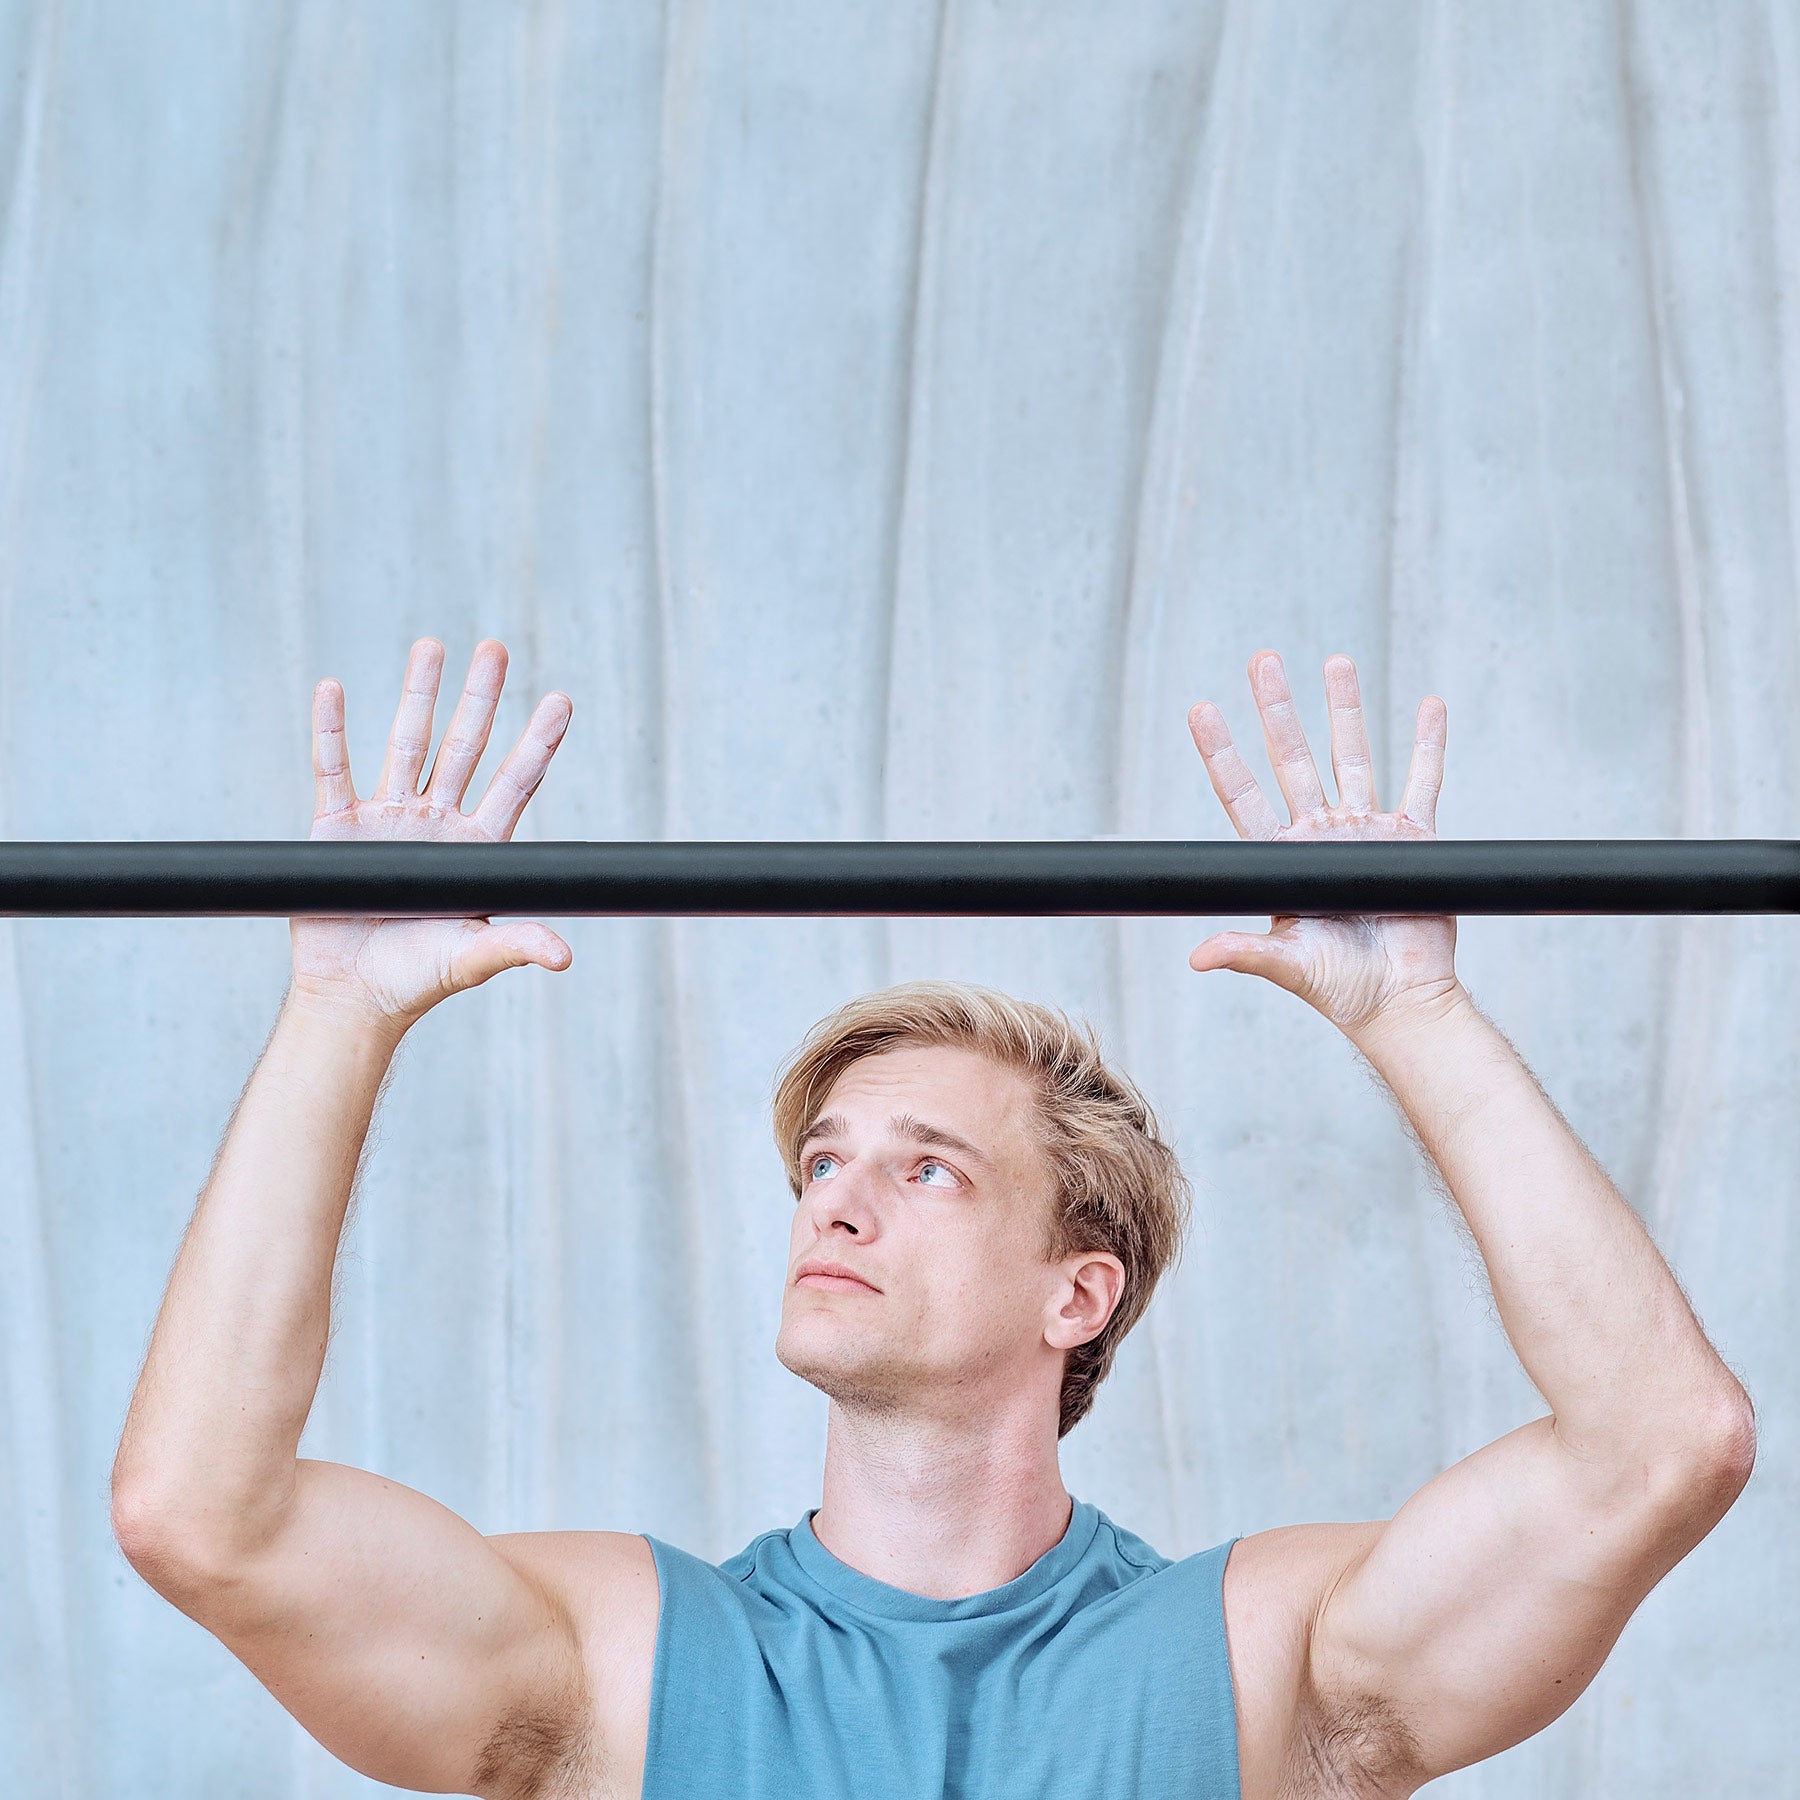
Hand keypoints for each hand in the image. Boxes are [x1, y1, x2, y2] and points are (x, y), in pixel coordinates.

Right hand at [288, 637, 574, 1038]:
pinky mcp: (337, 827)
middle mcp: (436, 822)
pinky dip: (331, 728)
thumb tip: (564, 955)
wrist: (353, 998)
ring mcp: (387, 818)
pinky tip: (333, 688)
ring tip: (431, 646)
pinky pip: (334, 768)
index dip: (536, 742)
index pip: (514, 782)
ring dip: (418, 694)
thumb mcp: (474, 958)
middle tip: (495, 647)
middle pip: (464, 747)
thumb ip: (517, 945)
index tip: (560, 699)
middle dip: (480, 697)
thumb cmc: (418, 979)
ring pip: (407, 742)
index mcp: (476, 847)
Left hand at [1186, 650, 1458, 1037]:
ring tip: (1335, 661)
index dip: (1222, 752)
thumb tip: (1200, 956)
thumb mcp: (1288, 966)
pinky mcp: (1412, 840)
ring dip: (1345, 709)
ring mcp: (1365, 832)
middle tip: (1263, 660)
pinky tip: (1427, 705)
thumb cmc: (1341, 989)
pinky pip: (1421, 780)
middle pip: (1293, 759)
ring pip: (1353, 756)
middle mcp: (1319, 835)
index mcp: (1282, 858)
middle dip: (1279, 709)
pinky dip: (1427, 743)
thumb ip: (1246, 952)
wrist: (1402, 1001)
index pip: (1243, 794)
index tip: (1202, 709)